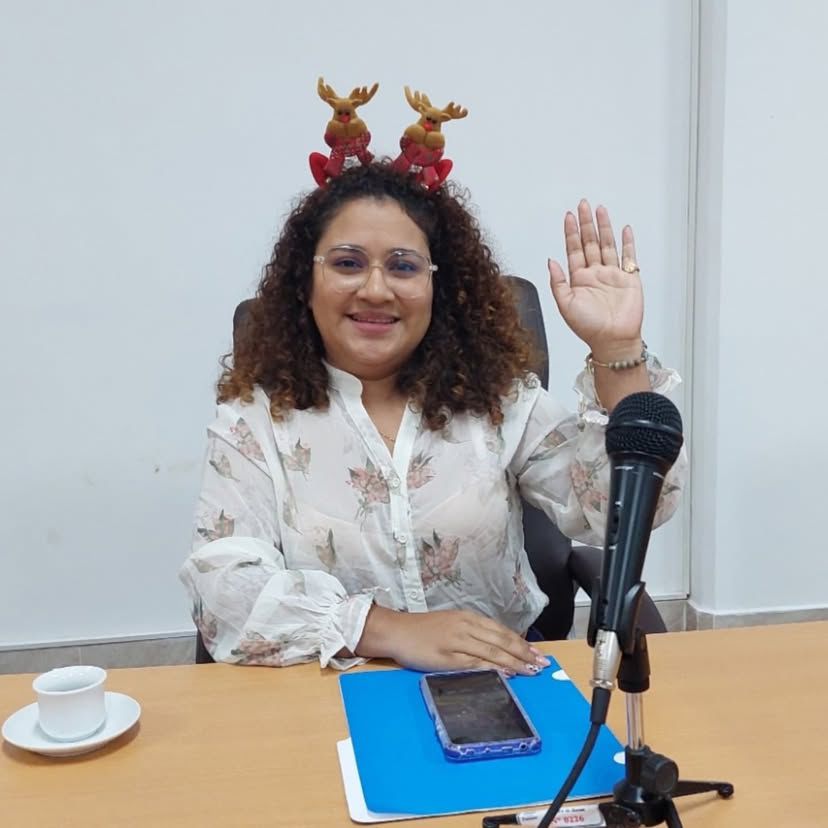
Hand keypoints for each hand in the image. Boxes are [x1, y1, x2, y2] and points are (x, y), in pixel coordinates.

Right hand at [355, 606, 548, 676]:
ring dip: (514, 663)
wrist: (396, 631)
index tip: (537, 653)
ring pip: (491, 652)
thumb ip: (473, 634)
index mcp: (468, 618)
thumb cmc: (423, 630)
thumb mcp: (452, 625)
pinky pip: (474, 663)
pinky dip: (492, 669)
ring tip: (530, 672)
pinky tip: (505, 674)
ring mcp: (456, 642)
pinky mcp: (446, 658)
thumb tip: (498, 649)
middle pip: (501, 641)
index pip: (501, 631)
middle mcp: (465, 627)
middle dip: (524, 653)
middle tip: (541, 664)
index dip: (521, 643)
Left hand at [548, 200, 643, 358]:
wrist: (612, 340)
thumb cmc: (589, 328)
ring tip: (600, 210)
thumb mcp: (565, 305)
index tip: (568, 216)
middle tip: (583, 204)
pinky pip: (628, 257)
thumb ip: (557, 282)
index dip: (570, 232)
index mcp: (578, 279)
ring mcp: (612, 275)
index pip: (573, 249)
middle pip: (590, 242)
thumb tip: (550, 261)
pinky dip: (627, 243)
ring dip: (604, 227)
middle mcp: (595, 274)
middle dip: (586, 223)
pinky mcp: (629, 279)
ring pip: (607, 244)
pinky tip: (625, 229)